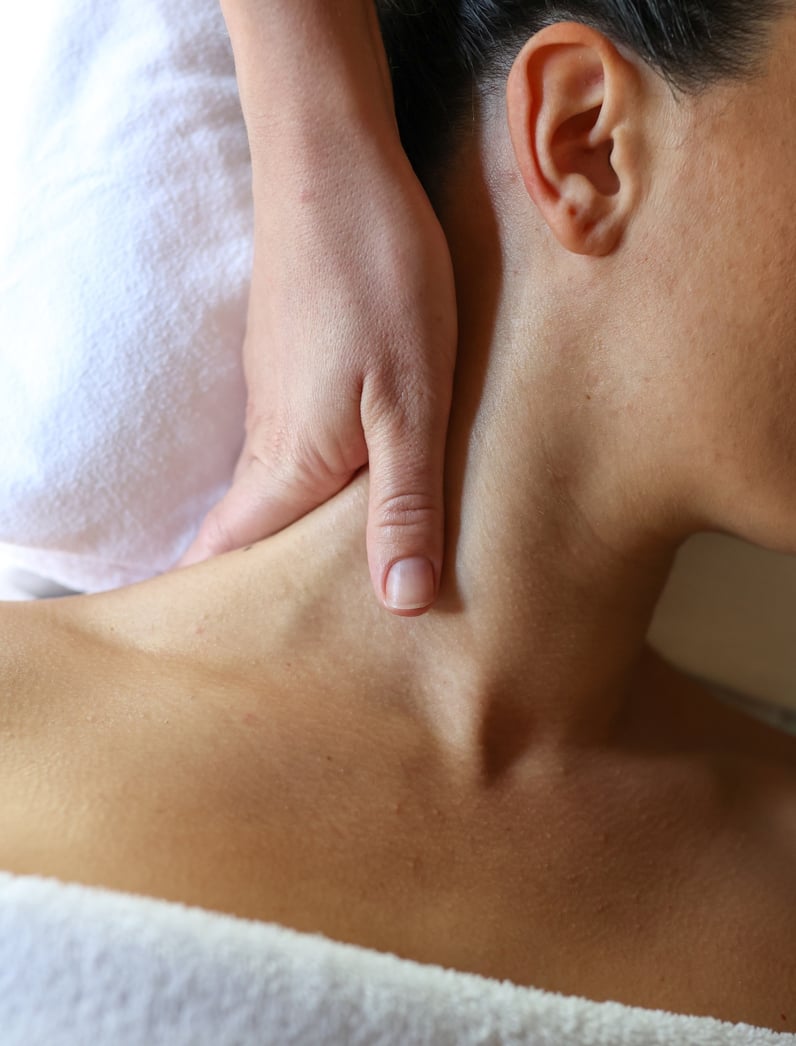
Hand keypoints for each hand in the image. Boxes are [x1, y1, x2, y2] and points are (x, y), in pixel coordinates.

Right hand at [179, 125, 456, 614]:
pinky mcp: (297, 377)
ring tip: (344, 594)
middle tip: (310, 648)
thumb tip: (400, 602)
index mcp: (287, 467)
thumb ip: (405, 504)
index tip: (248, 668)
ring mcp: (277, 408)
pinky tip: (361, 504)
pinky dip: (316, 497)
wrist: (334, 166)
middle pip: (247, 541)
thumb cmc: (377, 279)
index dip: (226, 616)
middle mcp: (269, 446)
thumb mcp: (413, 401)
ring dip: (298, 547)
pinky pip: (296, 458)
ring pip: (275, 500)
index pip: (224, 561)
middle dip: (272, 596)